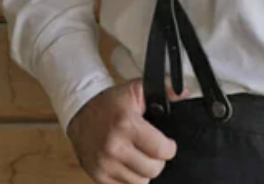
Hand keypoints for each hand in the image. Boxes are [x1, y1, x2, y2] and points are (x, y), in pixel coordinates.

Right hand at [66, 78, 190, 182]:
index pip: (159, 150)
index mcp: (126, 124)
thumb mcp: (137, 89)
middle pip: (152, 170)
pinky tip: (129, 164)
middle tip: (154, 151)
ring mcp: (104, 164)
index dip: (169, 148)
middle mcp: (114, 147)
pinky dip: (130, 178)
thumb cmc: (110, 102)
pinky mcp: (98, 176)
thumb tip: (183, 92)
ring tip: (140, 156)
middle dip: (158, 161)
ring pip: (140, 182)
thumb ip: (164, 89)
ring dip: (144, 171)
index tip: (168, 145)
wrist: (81, 111)